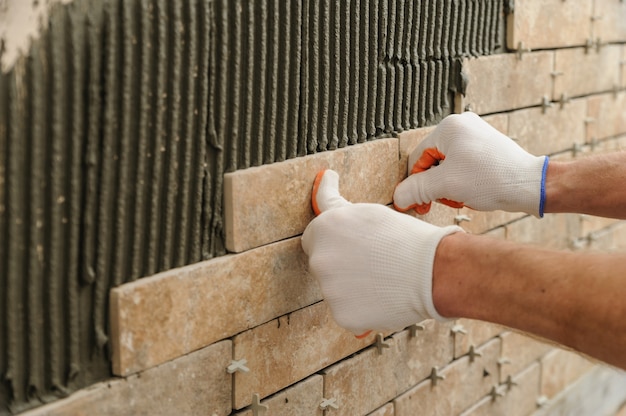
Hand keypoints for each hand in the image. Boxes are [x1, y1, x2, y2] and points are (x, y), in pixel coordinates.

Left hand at [301, 170, 461, 335]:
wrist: (434, 270)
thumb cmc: (404, 237)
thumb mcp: (366, 211)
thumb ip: (335, 201)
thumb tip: (325, 177)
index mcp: (323, 229)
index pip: (313, 239)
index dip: (335, 243)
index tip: (354, 246)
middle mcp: (319, 259)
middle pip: (322, 265)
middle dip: (341, 265)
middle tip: (373, 263)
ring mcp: (329, 290)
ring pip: (335, 291)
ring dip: (351, 288)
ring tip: (382, 281)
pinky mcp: (342, 315)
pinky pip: (346, 313)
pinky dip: (361, 309)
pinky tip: (382, 297)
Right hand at [393, 112, 548, 216]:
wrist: (530, 185)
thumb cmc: (492, 179)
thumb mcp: (446, 185)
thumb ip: (416, 189)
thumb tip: (397, 197)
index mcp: (449, 127)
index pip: (417, 158)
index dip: (415, 183)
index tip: (417, 204)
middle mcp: (462, 125)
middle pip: (431, 162)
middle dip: (435, 186)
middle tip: (440, 202)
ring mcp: (475, 135)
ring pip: (446, 166)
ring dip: (447, 187)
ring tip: (460, 198)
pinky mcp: (486, 148)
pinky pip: (461, 166)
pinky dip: (460, 183)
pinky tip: (470, 194)